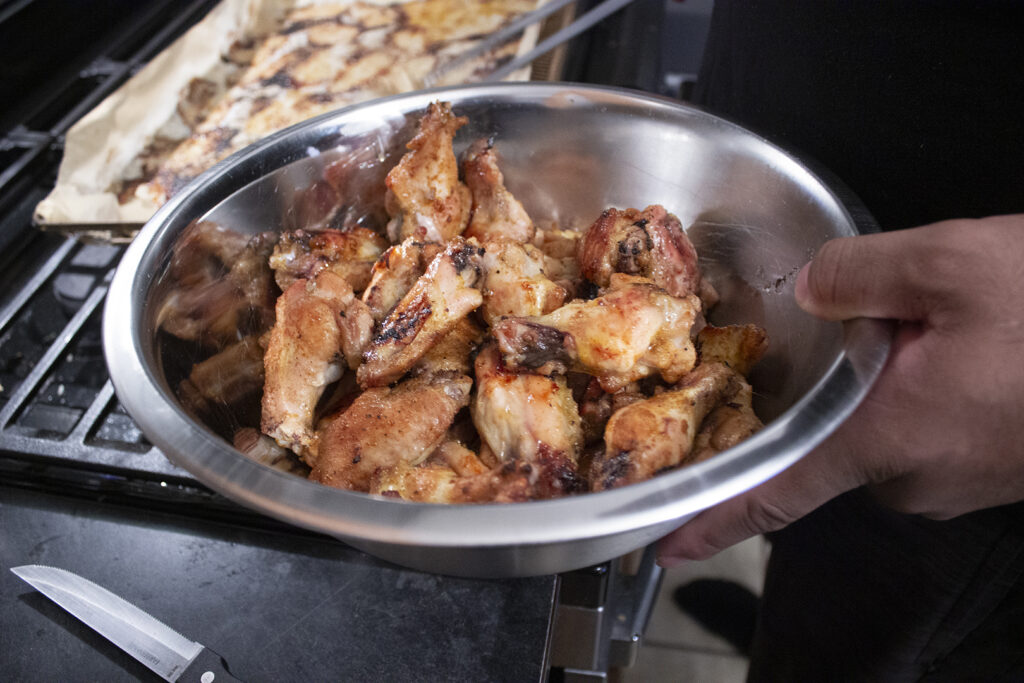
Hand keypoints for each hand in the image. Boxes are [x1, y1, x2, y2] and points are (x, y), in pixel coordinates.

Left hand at [658, 214, 1023, 564]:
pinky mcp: (987, 463)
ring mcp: (957, 476)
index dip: (715, 520)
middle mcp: (917, 474)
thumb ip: (859, 274)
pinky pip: (926, 427)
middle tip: (874, 319)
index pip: (775, 493)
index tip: (669, 542)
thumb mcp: (956, 264)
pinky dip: (921, 386)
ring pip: (882, 426)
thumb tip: (809, 288)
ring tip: (935, 322)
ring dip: (889, 377)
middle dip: (834, 382)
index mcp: (889, 437)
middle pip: (830, 436)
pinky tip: (963, 343)